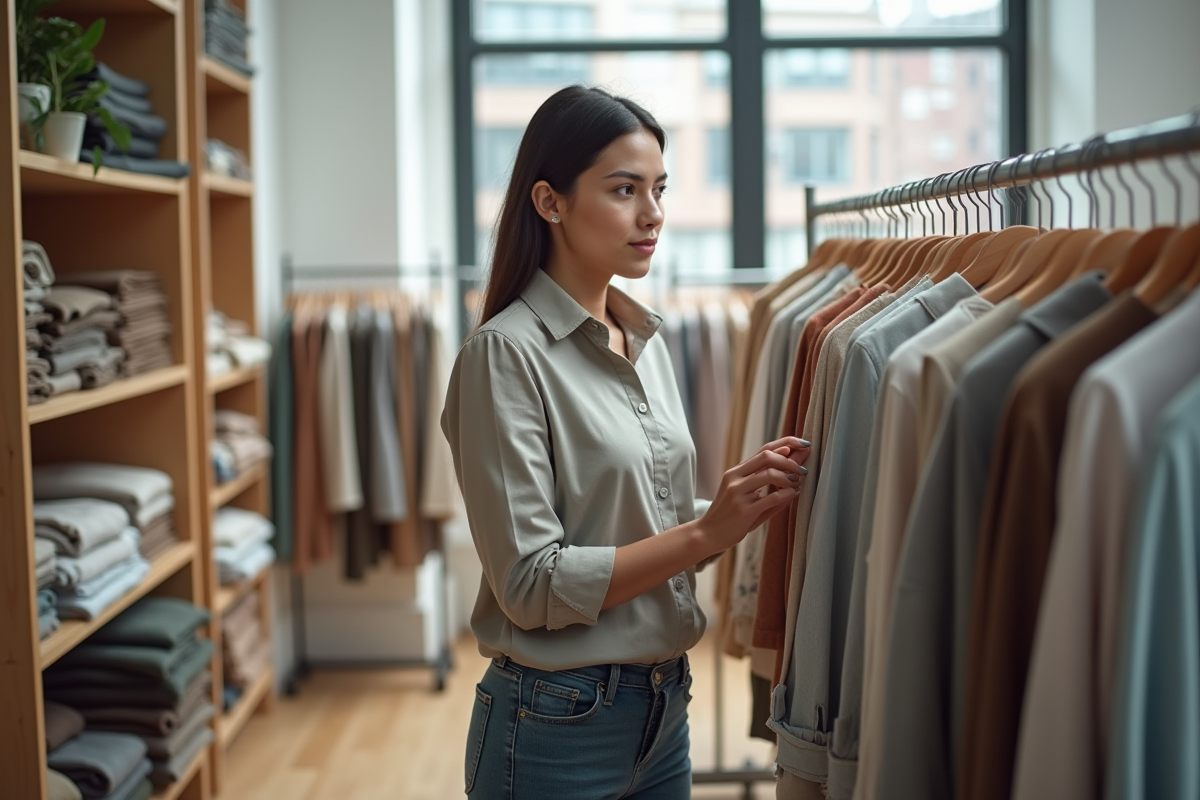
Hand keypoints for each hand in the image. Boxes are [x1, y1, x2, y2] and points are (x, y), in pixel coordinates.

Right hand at [696, 436, 811, 556]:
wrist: (707, 535)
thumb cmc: (730, 516)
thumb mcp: (746, 495)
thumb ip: (768, 484)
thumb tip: (796, 472)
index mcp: (736, 472)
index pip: (764, 449)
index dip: (787, 443)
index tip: (804, 444)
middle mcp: (735, 478)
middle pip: (767, 456)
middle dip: (790, 460)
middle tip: (803, 470)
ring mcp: (738, 493)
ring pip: (769, 474)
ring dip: (789, 477)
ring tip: (797, 484)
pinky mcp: (744, 510)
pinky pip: (771, 497)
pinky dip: (787, 493)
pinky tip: (793, 494)